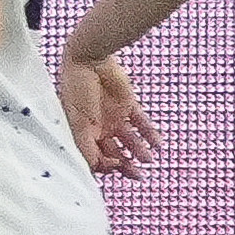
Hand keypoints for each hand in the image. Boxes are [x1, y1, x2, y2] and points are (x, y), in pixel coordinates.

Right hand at [59, 52, 159, 176]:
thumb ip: (86, 146)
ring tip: (149, 159)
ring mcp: (114, 116)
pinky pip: (141, 123)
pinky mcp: (128, 105)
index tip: (116, 167)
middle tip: (139, 175)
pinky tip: (157, 142)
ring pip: (129, 140)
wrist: (91, 59)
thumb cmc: (77, 88)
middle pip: (113, 152)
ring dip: (139, 151)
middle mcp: (98, 127)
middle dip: (125, 165)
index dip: (105, 165)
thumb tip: (95, 169)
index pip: (95, 156)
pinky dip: (150, 133)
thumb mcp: (78, 122)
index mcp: (83, 132)